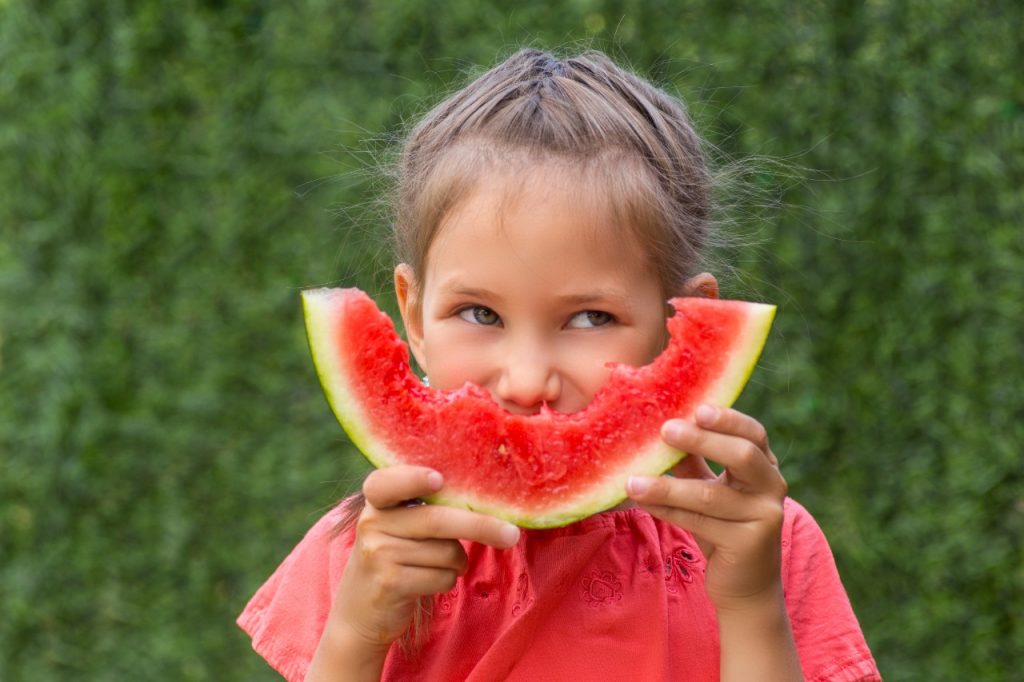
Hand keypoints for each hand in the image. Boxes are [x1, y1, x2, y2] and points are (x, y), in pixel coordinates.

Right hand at [332, 466, 520, 649]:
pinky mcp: (389, 583)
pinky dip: (447, 581)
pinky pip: (441, 577)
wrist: (360, 610)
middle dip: (481, 526)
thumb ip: (427, 507)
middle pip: (437, 520)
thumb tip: (488, 501)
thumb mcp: (399, 524)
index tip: (439, 480)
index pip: (386, 482)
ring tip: (438, 564)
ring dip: (457, 562)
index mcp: (377, 500)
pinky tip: (428, 581)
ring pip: (446, 552)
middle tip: (512, 534)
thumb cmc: (396, 556)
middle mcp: (372, 522)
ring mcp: (378, 553)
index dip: (413, 478)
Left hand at [626, 405, 787, 611]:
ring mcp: (765, 517)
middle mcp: (772, 488)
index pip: (754, 433)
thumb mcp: (709, 489)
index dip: (727, 419)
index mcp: (765, 467)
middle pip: (742, 455)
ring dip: (668, 486)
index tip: (695, 408)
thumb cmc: (723, 528)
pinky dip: (668, 510)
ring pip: (711, 495)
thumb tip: (659, 428)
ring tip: (633, 480)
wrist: (746, 587)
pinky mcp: (749, 544)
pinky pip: (700, 522)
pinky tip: (643, 502)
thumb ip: (692, 461)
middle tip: (665, 430)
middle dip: (702, 440)